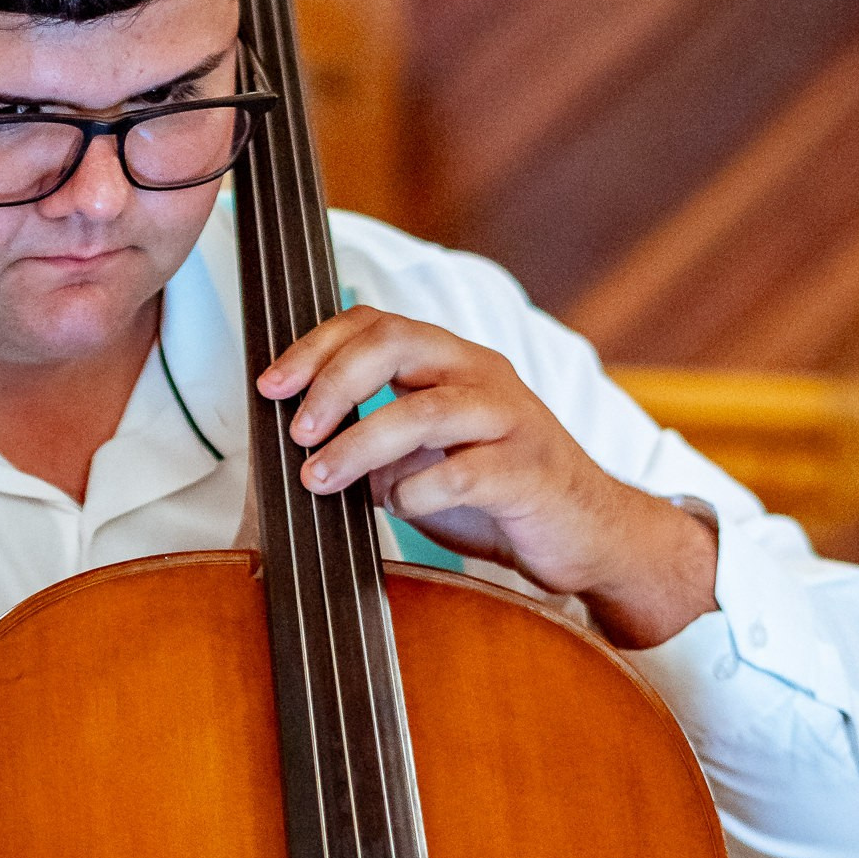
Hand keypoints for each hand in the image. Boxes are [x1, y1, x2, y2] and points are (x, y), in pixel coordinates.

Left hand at [259, 308, 717, 648]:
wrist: (587, 533)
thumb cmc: (498, 493)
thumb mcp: (426, 455)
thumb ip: (376, 437)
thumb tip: (303, 443)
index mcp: (452, 362)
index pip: (375, 324)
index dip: (315, 347)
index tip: (271, 386)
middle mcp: (481, 375)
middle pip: (395, 344)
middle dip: (332, 383)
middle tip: (296, 431)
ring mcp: (510, 420)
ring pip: (422, 411)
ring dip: (358, 444)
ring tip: (319, 478)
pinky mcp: (529, 471)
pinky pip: (462, 472)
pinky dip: (417, 493)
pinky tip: (398, 509)